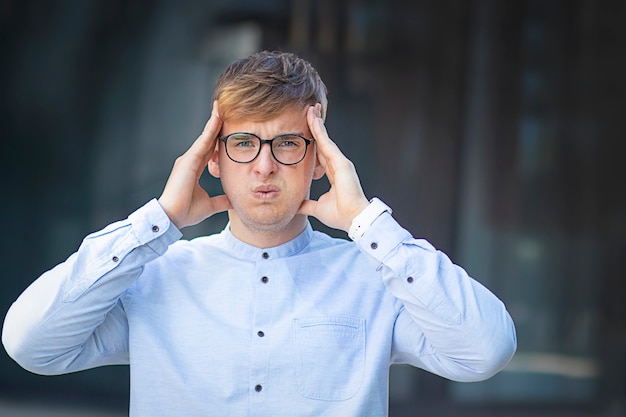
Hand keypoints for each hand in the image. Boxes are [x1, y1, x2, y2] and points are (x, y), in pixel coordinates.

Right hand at [158, 101, 231, 228]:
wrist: (172, 217)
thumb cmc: (186, 211)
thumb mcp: (210, 204)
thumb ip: (221, 200)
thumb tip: (234, 200)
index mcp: (194, 169)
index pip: (209, 149)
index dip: (217, 138)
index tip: (226, 128)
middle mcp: (190, 161)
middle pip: (207, 139)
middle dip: (215, 125)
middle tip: (223, 109)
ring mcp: (187, 160)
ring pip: (205, 137)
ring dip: (213, 122)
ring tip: (221, 108)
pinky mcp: (187, 161)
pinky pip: (202, 142)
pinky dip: (210, 130)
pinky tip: (217, 119)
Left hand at [298, 105, 368, 231]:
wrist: (352, 219)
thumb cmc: (340, 215)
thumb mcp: (317, 208)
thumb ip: (306, 204)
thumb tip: (294, 205)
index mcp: (333, 174)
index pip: (320, 155)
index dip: (314, 143)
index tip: (306, 132)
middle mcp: (337, 165)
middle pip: (323, 142)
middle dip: (316, 126)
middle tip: (310, 111)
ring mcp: (340, 162)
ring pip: (325, 139)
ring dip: (316, 123)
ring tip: (310, 109)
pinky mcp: (341, 162)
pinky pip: (327, 143)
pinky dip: (319, 130)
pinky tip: (313, 118)